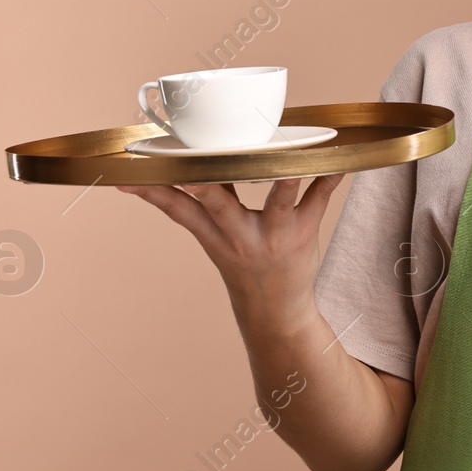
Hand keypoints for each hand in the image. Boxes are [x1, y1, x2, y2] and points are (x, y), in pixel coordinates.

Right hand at [117, 174, 346, 333]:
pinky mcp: (305, 232)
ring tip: (289, 160)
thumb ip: (203, 199)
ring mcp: (274, 234)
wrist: (276, 310)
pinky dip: (329, 180)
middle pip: (218, 203)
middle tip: (194, 162)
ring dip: (283, 182)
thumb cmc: (243, 262)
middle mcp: (240, 234)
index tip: (131, 176)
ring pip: (278, 205)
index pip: (177, 208)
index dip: (153, 192)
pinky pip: (319, 201)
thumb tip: (169, 167)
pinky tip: (340, 162)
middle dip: (205, 183)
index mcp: (213, 232)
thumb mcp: (214, 237)